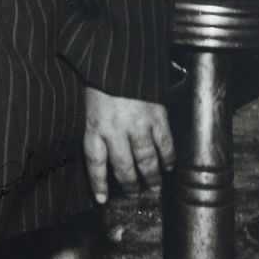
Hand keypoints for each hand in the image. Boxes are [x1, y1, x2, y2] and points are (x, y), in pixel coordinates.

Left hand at [82, 86, 173, 203]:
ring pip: (147, 160)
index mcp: (94, 126)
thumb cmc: (101, 82)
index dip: (99, 184)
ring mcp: (138, 124)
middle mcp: (115, 129)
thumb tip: (102, 155)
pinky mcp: (158, 117)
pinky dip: (168, 159)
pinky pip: (166, 145)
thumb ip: (96, 128)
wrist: (121, 58)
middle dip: (130, 184)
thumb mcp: (89, 105)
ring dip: (151, 177)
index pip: (95, 163)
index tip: (102, 200)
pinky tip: (168, 166)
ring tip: (153, 187)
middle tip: (135, 193)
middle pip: (123, 167)